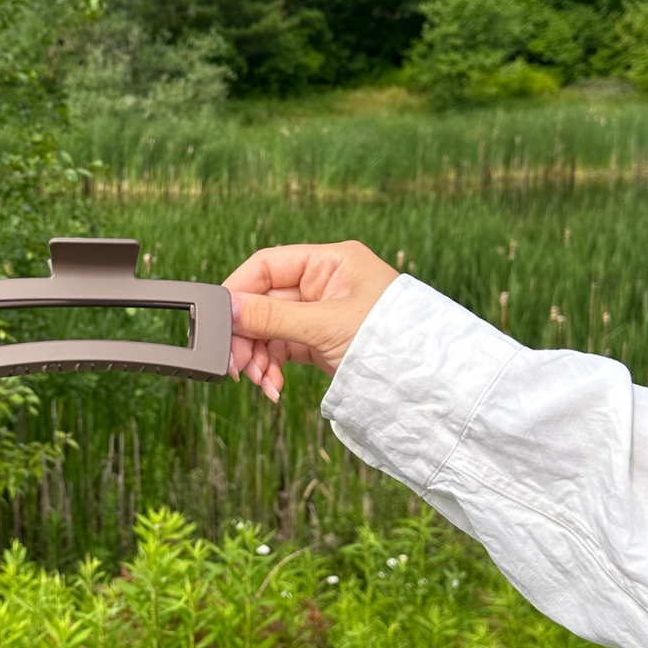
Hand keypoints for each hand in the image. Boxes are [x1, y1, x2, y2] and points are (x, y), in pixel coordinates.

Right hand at [221, 241, 398, 401]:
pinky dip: (272, 367)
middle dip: (248, 335)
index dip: (239, 291)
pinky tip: (273, 386)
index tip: (220, 320)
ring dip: (258, 356)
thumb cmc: (391, 339)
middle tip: (236, 365)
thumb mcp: (326, 325)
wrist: (427, 382)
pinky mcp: (320, 341)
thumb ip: (272, 316)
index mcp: (330, 261)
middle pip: (264, 301)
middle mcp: (324, 283)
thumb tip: (228, 307)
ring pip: (270, 329)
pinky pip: (282, 348)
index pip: (267, 266)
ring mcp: (321, 313)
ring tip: (261, 382)